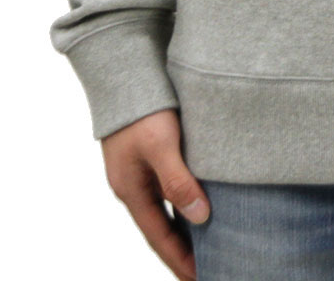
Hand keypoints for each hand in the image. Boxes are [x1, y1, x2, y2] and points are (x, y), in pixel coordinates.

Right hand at [101, 108, 210, 280]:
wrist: (124, 72)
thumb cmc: (142, 108)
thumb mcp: (161, 146)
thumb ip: (178, 181)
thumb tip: (200, 217)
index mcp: (131, 190)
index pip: (159, 237)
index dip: (180, 260)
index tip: (201, 278)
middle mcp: (133, 184)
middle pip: (160, 228)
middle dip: (182, 251)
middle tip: (208, 269)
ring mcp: (139, 169)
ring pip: (164, 208)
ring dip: (183, 227)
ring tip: (209, 243)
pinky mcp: (148, 152)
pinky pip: (167, 187)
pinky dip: (182, 202)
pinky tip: (199, 201)